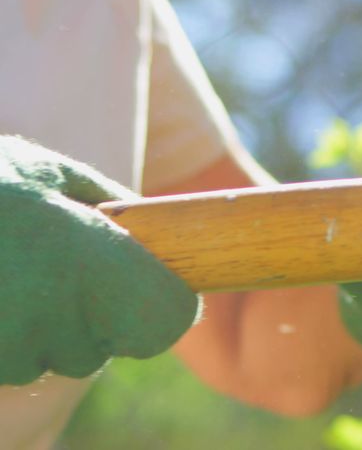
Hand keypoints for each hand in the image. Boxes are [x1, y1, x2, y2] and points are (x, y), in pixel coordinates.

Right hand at [0, 136, 197, 384]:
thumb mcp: (47, 173)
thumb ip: (107, 207)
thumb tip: (147, 231)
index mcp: (99, 266)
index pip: (168, 321)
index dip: (159, 304)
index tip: (140, 281)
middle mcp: (61, 320)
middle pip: (102, 346)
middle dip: (85, 314)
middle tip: (42, 265)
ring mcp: (11, 353)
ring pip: (47, 359)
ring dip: (33, 329)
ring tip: (0, 273)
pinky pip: (2, 365)